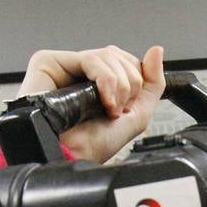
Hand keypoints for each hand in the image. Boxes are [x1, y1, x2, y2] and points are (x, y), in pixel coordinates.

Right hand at [17, 45, 165, 162]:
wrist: (76, 155)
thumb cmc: (97, 143)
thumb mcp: (139, 114)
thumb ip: (153, 82)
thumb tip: (156, 50)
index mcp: (100, 81)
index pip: (126, 60)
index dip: (135, 80)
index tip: (128, 106)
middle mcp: (82, 71)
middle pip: (119, 55)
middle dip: (130, 84)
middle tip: (118, 109)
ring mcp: (66, 65)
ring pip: (107, 55)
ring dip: (118, 86)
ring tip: (108, 108)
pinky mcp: (50, 62)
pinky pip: (90, 58)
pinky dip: (105, 80)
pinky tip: (101, 100)